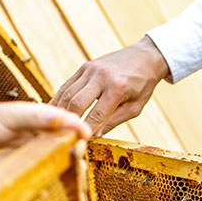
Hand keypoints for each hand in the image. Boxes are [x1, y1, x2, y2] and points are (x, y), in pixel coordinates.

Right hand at [51, 37, 169, 134]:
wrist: (145, 56)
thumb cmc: (142, 85)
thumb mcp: (134, 107)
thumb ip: (113, 121)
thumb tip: (95, 137)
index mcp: (117, 87)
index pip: (96, 115)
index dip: (86, 131)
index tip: (80, 144)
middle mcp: (101, 76)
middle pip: (76, 104)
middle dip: (70, 123)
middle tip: (65, 138)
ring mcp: (90, 69)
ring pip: (67, 94)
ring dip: (61, 112)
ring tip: (57, 127)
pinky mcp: (84, 67)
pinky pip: (67, 85)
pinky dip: (59, 99)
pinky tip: (56, 112)